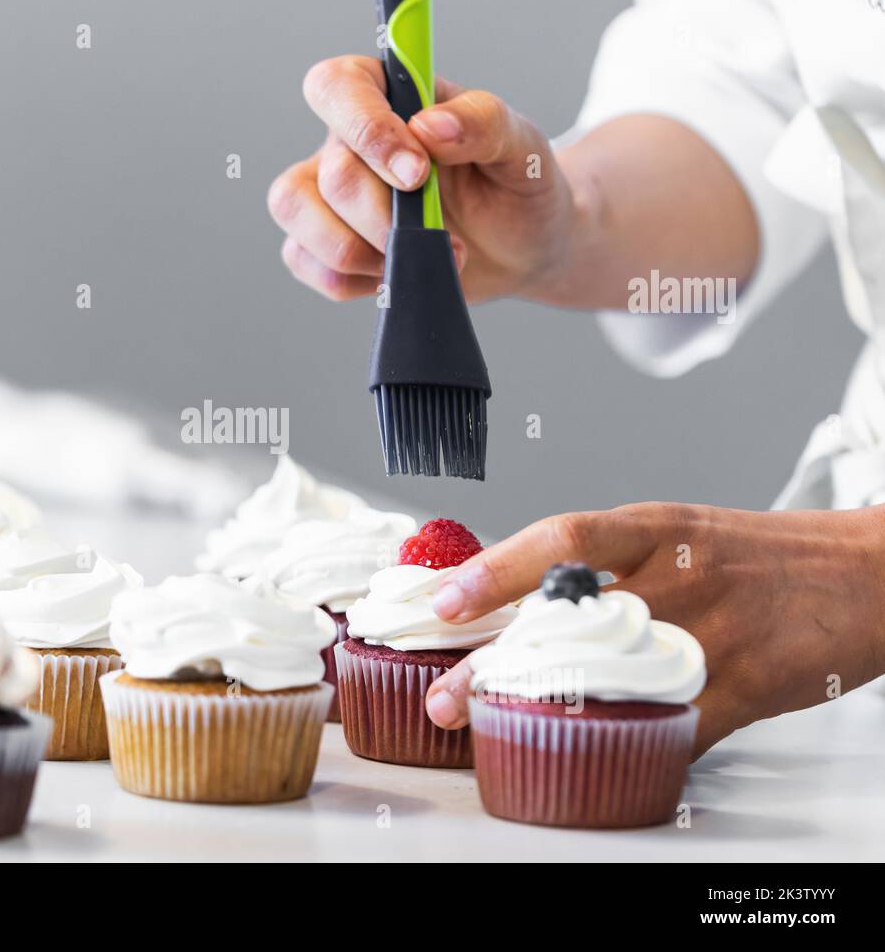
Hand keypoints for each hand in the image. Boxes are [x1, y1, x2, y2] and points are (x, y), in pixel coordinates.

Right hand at [268, 55, 576, 303]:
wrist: (523, 247)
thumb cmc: (516, 186)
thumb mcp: (520, 146)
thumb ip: (481, 123)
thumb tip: (429, 127)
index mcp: (389, 96)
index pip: (338, 87)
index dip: (367, 130)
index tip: (416, 173)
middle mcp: (347, 141)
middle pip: (330, 174)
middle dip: (385, 218)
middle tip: (440, 235)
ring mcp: (328, 195)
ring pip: (296, 213)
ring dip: (359, 251)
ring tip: (417, 259)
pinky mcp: (325, 245)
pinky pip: (303, 261)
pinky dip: (352, 280)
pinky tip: (398, 276)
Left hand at [423, 503, 884, 757]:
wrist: (861, 573)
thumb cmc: (750, 555)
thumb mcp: (674, 532)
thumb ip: (601, 561)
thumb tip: (509, 594)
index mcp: (655, 529)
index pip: (566, 538)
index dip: (500, 568)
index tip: (446, 601)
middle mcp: (680, 575)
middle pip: (574, 621)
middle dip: (498, 663)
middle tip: (445, 697)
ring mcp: (715, 633)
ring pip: (615, 678)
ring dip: (547, 709)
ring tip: (491, 729)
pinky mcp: (748, 686)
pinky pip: (675, 726)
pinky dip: (628, 746)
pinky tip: (589, 758)